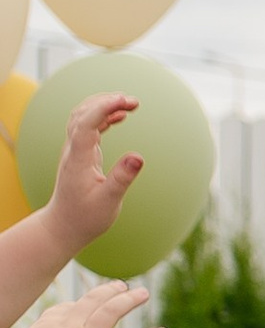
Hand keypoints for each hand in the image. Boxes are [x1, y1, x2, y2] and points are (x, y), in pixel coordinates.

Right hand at [0, 282, 168, 327]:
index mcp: (44, 327)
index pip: (62, 311)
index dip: (73, 307)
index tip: (77, 305)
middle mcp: (67, 327)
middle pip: (89, 303)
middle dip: (106, 293)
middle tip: (120, 285)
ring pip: (110, 312)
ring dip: (128, 301)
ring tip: (143, 293)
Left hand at [39, 94, 143, 253]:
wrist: (64, 226)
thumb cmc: (86, 218)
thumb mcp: (108, 202)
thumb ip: (121, 178)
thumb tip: (138, 157)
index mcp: (78, 160)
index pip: (85, 124)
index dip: (103, 108)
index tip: (125, 101)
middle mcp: (73, 151)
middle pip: (82, 113)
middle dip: (106, 101)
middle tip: (134, 101)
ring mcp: (74, 151)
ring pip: (83, 116)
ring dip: (104, 105)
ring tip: (130, 104)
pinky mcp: (80, 154)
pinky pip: (88, 126)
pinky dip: (103, 116)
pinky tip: (120, 116)